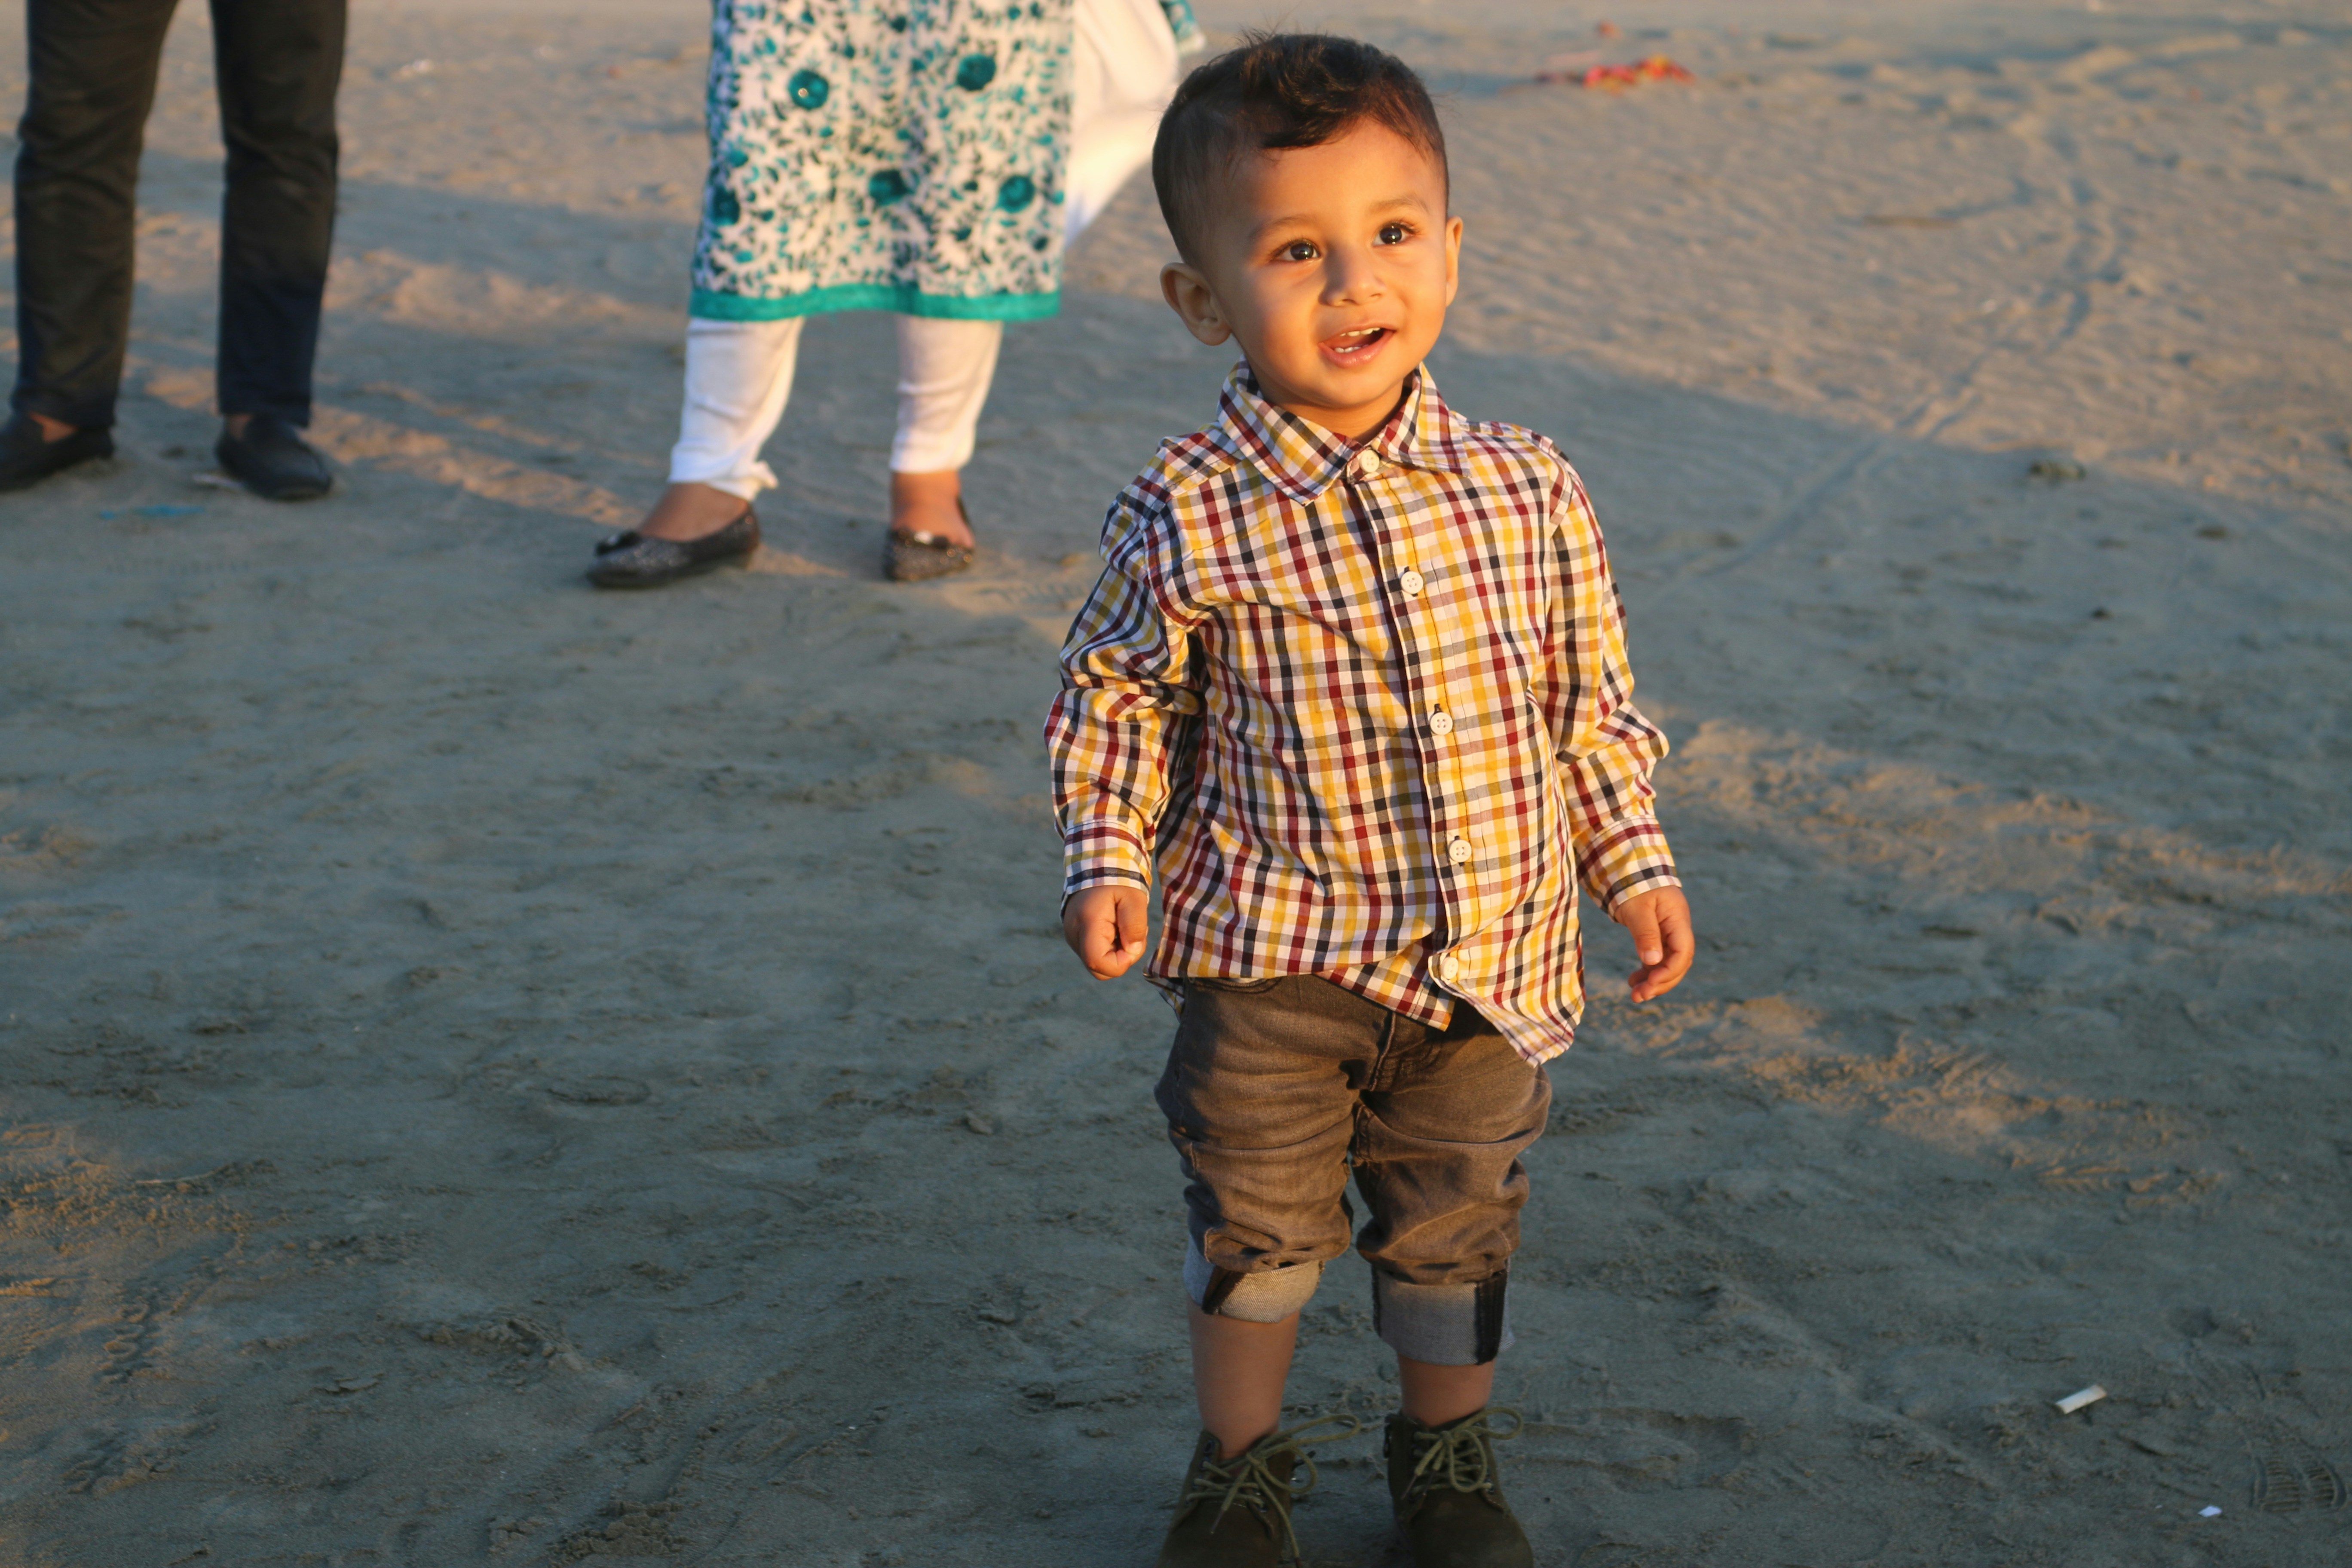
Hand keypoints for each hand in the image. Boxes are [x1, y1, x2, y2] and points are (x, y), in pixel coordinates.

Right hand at [1063, 885, 1149, 979]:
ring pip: (1097, 963)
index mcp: (1087, 923)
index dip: (1121, 962)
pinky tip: (1115, 928)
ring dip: (1116, 951)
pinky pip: (1094, 954)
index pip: (1098, 963)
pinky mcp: (1075, 938)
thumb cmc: (1118, 881)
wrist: (1097, 866)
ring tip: (1123, 926)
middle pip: (1099, 968)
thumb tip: (1131, 951)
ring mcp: (1072, 937)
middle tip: (1131, 932)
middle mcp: (1074, 934)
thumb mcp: (1133, 897)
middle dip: (1121, 958)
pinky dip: (1109, 947)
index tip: (1133, 942)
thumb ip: (1135, 924)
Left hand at [1612, 886, 1693, 1003]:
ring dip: (1653, 981)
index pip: (1683, 952)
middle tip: (1639, 997)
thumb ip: (1645, 933)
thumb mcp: (1637, 908)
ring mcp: (1669, 932)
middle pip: (1678, 963)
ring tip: (1635, 995)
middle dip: (1661, 982)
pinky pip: (1657, 959)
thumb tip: (1652, 962)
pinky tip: (1634, 981)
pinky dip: (1647, 972)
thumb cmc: (1633, 884)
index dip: (1669, 971)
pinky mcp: (1658, 935)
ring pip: (1668, 964)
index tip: (1650, 983)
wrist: (1629, 868)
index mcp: (1678, 919)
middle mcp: (1677, 927)